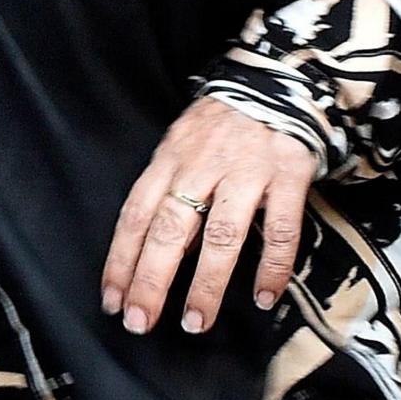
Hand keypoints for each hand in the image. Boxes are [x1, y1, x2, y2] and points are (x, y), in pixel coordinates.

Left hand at [102, 97, 317, 334]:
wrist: (279, 78)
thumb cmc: (224, 121)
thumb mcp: (184, 145)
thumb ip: (172, 193)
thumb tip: (163, 253)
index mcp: (171, 159)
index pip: (137, 215)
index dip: (121, 260)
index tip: (112, 300)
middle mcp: (203, 166)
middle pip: (171, 229)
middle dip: (152, 280)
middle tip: (140, 321)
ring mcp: (247, 171)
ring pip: (221, 234)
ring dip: (206, 283)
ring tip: (195, 321)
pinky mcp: (288, 174)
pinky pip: (280, 229)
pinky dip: (272, 267)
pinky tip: (263, 297)